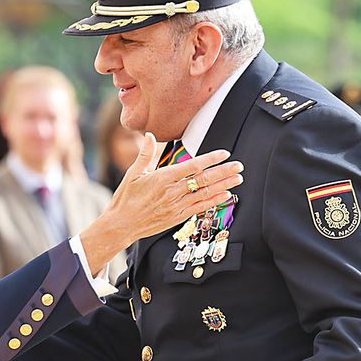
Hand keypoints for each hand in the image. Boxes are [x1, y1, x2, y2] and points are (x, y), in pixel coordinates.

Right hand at [77, 135, 241, 276]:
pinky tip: (226, 195)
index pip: (192, 166)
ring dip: (223, 186)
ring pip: (205, 193)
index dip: (210, 159)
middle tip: (238, 166)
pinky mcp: (178, 217)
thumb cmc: (126, 198)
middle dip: (223, 172)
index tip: (223, 153)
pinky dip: (214, 201)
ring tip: (238, 179)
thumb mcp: (133, 173)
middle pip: (203, 179)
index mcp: (162, 178)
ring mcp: (177, 205)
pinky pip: (200, 207)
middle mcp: (172, 191)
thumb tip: (151, 136)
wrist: (121, 224)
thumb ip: (146, 154)